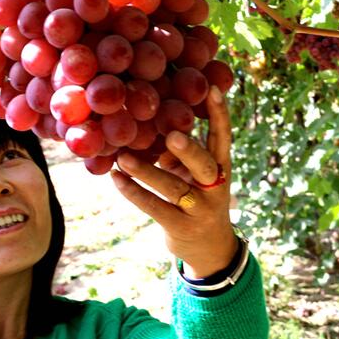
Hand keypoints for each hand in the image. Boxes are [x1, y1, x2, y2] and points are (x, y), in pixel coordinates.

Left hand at [111, 85, 237, 277]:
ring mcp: (199, 210)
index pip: (223, 137)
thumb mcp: (194, 174)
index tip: (212, 89)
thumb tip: (150, 122)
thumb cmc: (197, 197)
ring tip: (122, 156)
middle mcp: (215, 188)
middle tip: (171, 134)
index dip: (220, 114)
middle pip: (204, 166)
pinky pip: (155, 207)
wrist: (209, 249)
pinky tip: (116, 177)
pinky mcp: (180, 227)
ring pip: (173, 189)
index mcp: (221, 167)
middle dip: (188, 150)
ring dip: (146, 172)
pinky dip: (134, 192)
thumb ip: (179, 153)